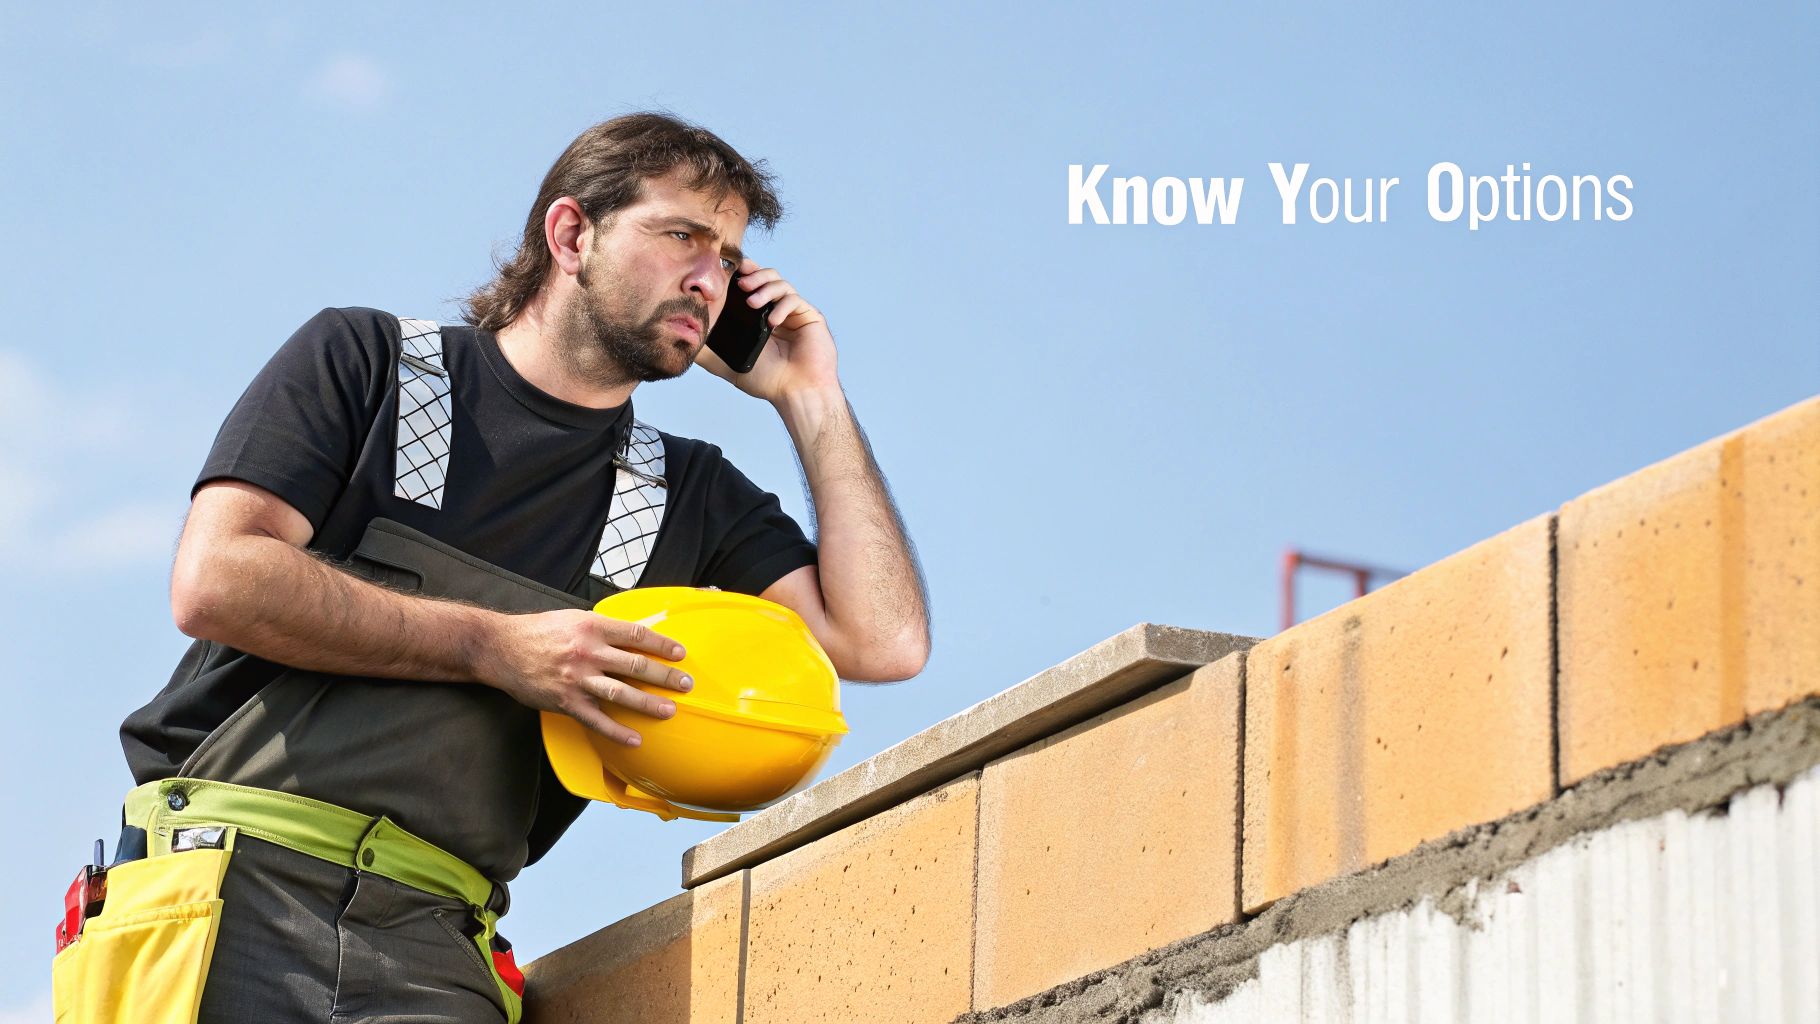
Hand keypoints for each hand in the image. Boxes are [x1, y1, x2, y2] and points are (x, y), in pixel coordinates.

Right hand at [471, 608, 692, 746]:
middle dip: (666, 675)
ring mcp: (577, 678)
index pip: (636, 634)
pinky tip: (635, 739)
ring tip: (670, 710)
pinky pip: (597, 720)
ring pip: (622, 692)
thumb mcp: (573, 618)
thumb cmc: (538, 631)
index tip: (680, 653)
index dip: (662, 644)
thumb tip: (633, 635)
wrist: (499, 648)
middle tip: (686, 683)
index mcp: (591, 626)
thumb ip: (602, 628)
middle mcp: (587, 651)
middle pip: (636, 664)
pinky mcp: (565, 701)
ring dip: (649, 703)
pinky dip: (617, 731)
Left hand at [696, 258, 839, 402]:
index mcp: (759, 317)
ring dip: (764, 288)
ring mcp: (794, 313)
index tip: (728, 272)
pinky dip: (781, 306)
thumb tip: (684, 341)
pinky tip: (772, 321)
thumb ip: (707, 352)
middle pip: (768, 276)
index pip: (751, 285)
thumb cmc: (768, 381)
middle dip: (753, 274)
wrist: (796, 392)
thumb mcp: (728, 364)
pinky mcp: (809, 316)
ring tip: (752, 303)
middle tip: (741, 283)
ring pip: (781, 284)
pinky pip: (794, 300)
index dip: (742, 275)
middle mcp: (777, 310)